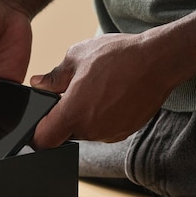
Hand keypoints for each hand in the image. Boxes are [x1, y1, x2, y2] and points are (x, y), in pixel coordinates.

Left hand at [30, 33, 173, 147]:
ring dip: (84, 117)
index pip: (43, 140)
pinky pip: (104, 129)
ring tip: (95, 91)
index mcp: (73, 114)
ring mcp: (110, 133)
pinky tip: (110, 96)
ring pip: (85, 131)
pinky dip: (102, 117)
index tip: (40, 121)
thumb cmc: (117, 56)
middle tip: (71, 94)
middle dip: (63, 118)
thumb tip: (38, 83)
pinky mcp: (125, 131)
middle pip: (64, 134)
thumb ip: (52, 77)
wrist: (159, 60)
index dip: (37, 133)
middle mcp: (91, 130)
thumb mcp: (75, 58)